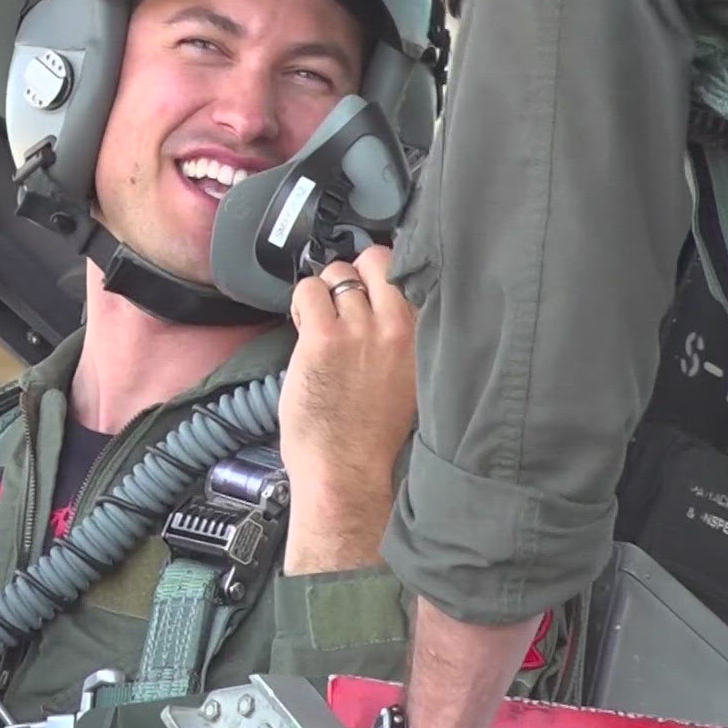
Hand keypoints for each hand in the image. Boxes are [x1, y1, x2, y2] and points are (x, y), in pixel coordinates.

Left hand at [279, 245, 416, 573]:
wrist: (347, 468)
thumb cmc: (375, 433)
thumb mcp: (413, 378)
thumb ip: (405, 338)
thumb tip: (384, 304)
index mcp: (426, 335)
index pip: (413, 270)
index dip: (385, 272)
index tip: (372, 285)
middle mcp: (399, 325)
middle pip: (375, 259)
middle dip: (354, 273)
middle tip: (342, 302)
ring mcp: (360, 329)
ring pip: (336, 274)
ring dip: (323, 293)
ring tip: (320, 323)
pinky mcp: (324, 338)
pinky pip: (306, 291)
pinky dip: (300, 303)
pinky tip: (303, 327)